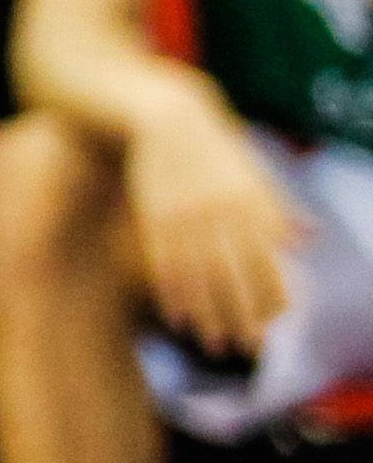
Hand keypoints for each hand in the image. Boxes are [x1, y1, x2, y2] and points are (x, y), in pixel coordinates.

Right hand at [132, 94, 304, 359]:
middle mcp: (220, 212)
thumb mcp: (254, 170)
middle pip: (233, 275)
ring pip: (197, 275)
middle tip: (249, 348)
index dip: (272, 294)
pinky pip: (164, 263)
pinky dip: (171, 292)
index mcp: (250, 202)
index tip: (277, 324)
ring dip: (207, 314)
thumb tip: (308, 240)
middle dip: (241, 314)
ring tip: (213, 344)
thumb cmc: (215, 145)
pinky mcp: (154, 216)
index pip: (266, 259)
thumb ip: (279, 206)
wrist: (165, 114)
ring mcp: (184, 215)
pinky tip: (178, 317)